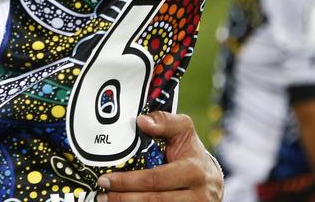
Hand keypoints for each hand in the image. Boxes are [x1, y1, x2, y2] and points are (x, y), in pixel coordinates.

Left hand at [95, 112, 222, 201]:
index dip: (128, 181)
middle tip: (102, 193)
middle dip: (123, 197)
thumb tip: (142, 121)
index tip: (106, 179)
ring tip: (108, 200)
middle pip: (154, 200)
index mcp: (194, 171)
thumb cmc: (191, 154)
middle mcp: (198, 195)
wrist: (211, 181)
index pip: (156, 179)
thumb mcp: (183, 132)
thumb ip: (164, 122)